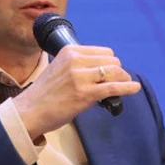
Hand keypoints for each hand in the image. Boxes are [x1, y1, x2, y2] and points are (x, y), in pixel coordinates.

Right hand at [12, 45, 141, 137]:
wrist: (30, 112)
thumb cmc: (44, 94)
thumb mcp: (58, 68)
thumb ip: (77, 65)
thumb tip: (102, 68)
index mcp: (69, 51)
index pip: (102, 52)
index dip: (109, 62)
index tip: (110, 71)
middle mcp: (75, 61)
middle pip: (111, 60)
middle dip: (117, 71)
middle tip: (117, 81)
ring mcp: (80, 77)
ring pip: (115, 72)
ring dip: (123, 79)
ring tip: (125, 85)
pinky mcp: (85, 94)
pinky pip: (114, 87)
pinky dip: (128, 88)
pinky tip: (134, 88)